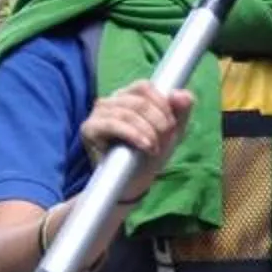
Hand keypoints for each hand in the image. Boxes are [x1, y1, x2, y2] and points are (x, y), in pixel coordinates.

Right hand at [81, 80, 193, 198]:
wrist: (132, 183)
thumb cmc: (149, 154)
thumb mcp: (172, 132)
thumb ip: (181, 110)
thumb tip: (182, 94)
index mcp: (129, 96)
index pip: (144, 87)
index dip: (162, 104)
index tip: (172, 125)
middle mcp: (111, 101)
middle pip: (138, 101)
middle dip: (158, 121)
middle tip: (166, 138)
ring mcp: (99, 114)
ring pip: (127, 113)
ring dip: (147, 131)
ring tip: (154, 148)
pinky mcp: (90, 129)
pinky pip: (111, 124)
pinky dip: (132, 134)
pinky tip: (144, 146)